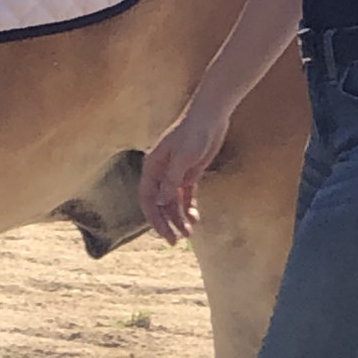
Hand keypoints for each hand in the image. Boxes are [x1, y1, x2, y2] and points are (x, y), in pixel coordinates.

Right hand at [140, 100, 232, 243]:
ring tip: (189, 233)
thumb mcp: (182, 158)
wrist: (211, 116)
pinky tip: (195, 218)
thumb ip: (170, 181)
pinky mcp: (190, 173)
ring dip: (179, 218)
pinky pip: (187, 196)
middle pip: (159, 203)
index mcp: (152, 166)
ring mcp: (176, 173)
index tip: (163, 233)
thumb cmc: (193, 132)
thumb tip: (158, 203)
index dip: (153, 217)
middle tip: (175, 241)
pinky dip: (190, 207)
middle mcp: (161, 172)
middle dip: (166, 222)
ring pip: (173, 202)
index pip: (147, 197)